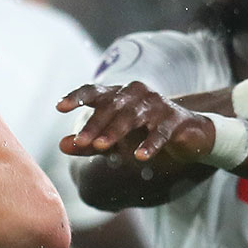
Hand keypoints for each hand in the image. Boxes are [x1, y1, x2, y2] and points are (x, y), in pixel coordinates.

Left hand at [56, 82, 212, 162]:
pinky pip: (160, 132)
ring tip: (101, 146)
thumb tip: (61, 146)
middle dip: (94, 124)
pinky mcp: (175, 119)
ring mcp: (156, 104)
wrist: (188, 133)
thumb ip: (88, 143)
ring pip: (132, 116)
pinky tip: (140, 156)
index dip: (76, 97)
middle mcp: (135, 94)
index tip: (59, 107)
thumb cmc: (143, 133)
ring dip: (115, 131)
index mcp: (117, 95)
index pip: (93, 91)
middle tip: (80, 141)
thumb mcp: (113, 140)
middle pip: (111, 106)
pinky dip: (150, 144)